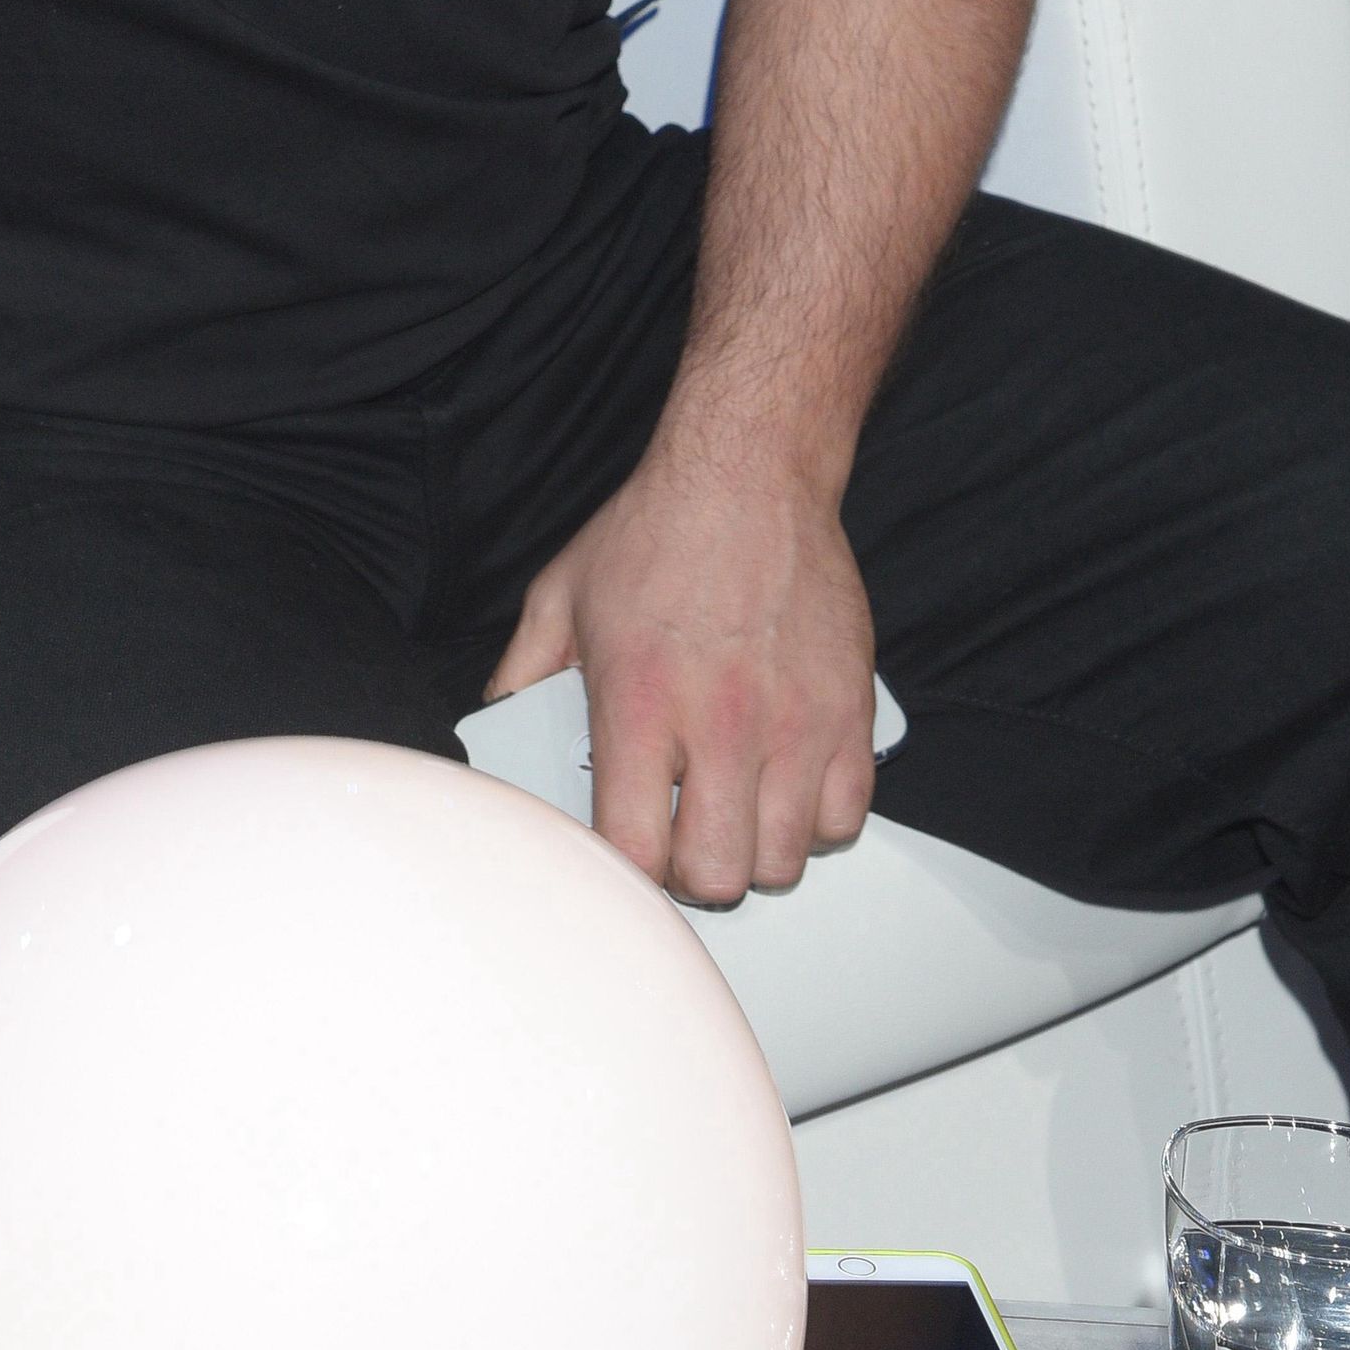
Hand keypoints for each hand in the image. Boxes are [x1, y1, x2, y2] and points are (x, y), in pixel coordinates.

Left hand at [485, 443, 879, 900]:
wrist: (750, 472)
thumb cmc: (655, 530)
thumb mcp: (561, 593)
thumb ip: (523, 669)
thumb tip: (498, 721)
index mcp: (640, 703)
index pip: (637, 850)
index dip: (626, 872)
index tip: (623, 849)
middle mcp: (722, 723)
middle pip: (716, 877)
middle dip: (690, 871)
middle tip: (680, 831)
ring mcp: (795, 723)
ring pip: (782, 860)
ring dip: (751, 847)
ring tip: (731, 804)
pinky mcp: (851, 712)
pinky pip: (845, 818)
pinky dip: (814, 818)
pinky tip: (783, 780)